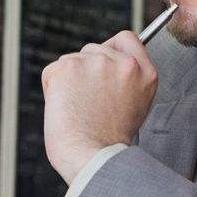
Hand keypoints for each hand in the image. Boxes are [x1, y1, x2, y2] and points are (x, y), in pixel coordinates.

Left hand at [42, 30, 157, 182]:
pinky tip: (64, 108)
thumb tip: (107, 65)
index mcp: (145, 73)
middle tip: (88, 103)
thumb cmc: (109, 142)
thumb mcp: (136, 106)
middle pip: (93, 49)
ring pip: (72, 61)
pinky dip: (52, 89)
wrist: (93, 158)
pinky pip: (52, 72)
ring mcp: (95, 62)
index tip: (104, 61)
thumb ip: (127, 80)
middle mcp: (123, 63)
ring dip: (69, 81)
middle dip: (86, 70)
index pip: (128, 39)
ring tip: (78, 109)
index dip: (112, 47)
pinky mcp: (67, 67)